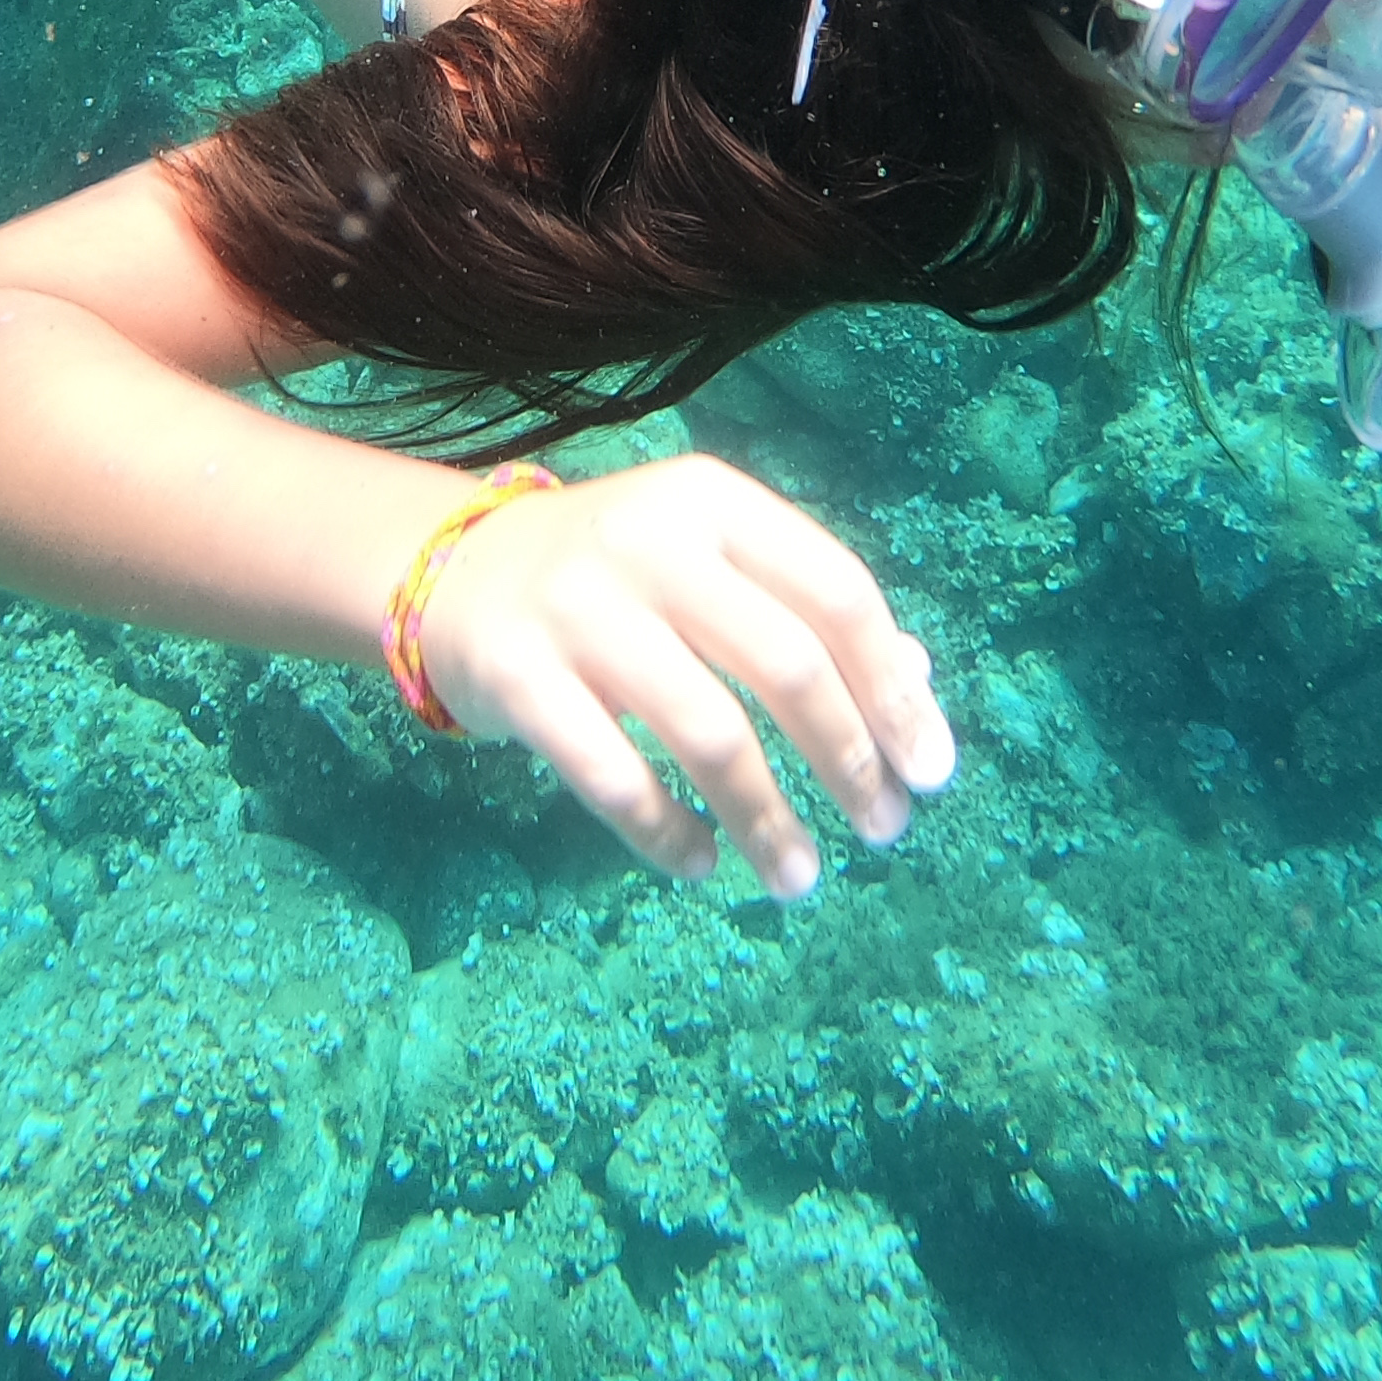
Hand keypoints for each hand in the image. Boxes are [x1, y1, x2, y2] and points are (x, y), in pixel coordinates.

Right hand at [414, 452, 957, 898]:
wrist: (451, 570)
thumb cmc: (615, 576)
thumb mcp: (709, 563)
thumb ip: (805, 615)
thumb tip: (917, 690)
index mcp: (713, 502)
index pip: (837, 592)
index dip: (895, 688)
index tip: (930, 770)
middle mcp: (650, 542)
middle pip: (786, 664)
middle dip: (849, 760)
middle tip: (883, 830)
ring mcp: (578, 607)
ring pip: (708, 734)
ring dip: (769, 819)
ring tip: (801, 878)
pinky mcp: (516, 674)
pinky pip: (614, 777)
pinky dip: (667, 834)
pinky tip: (702, 863)